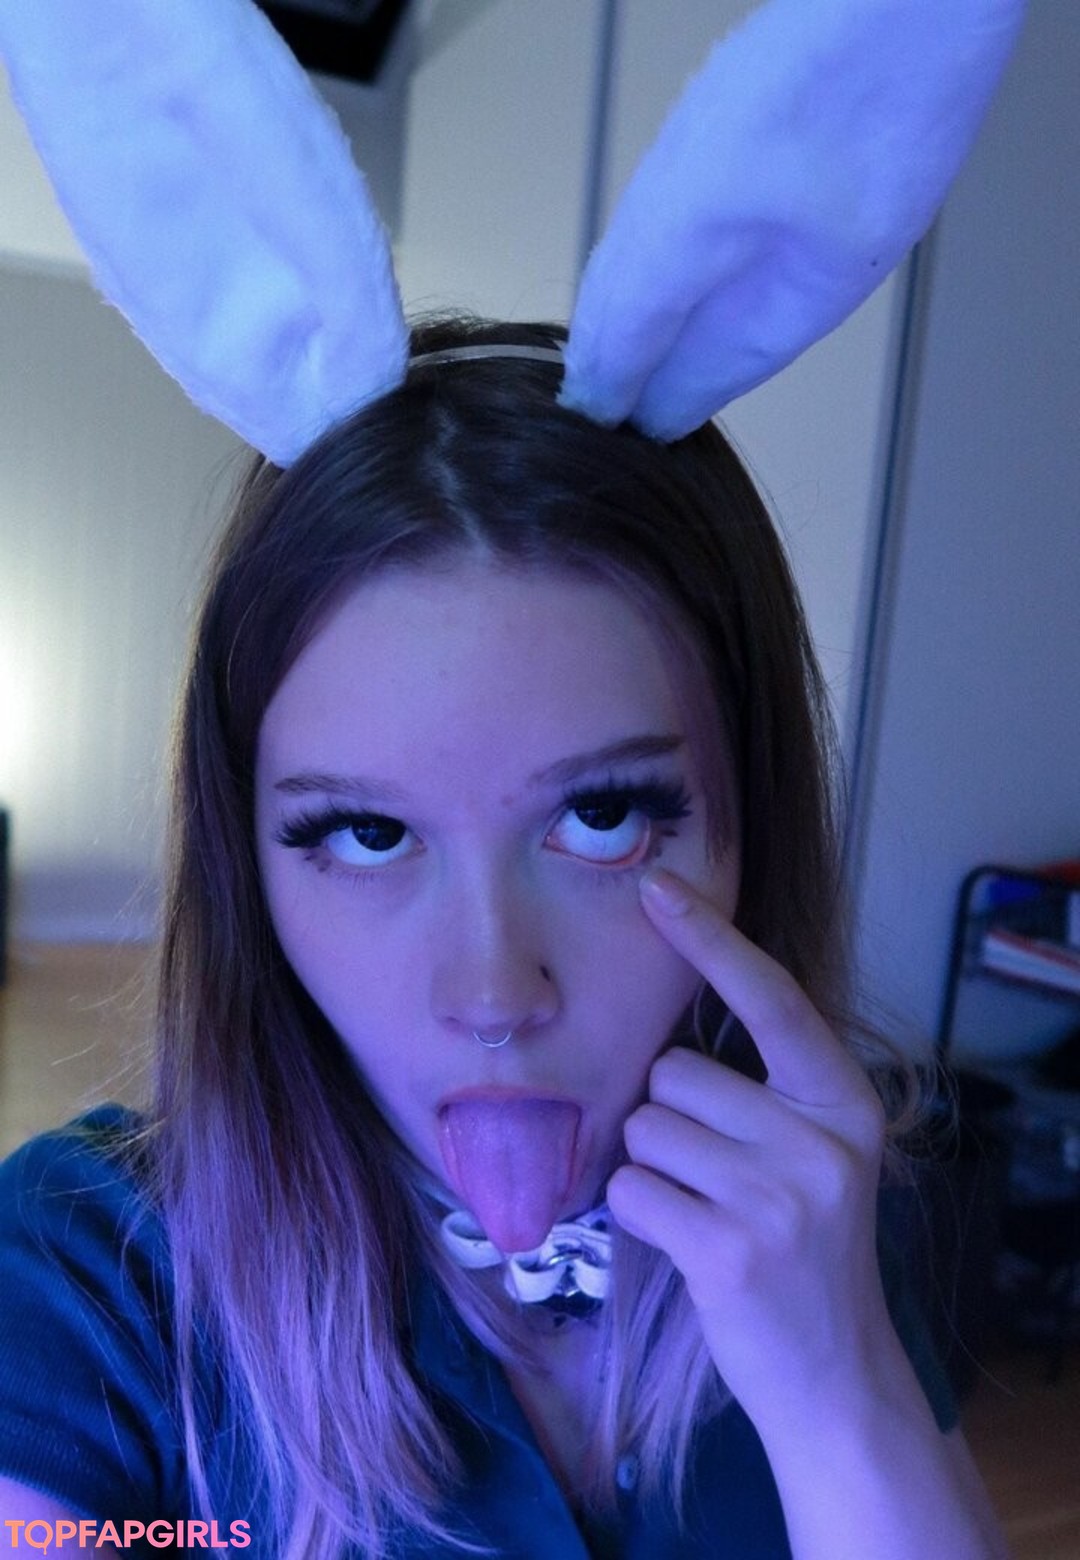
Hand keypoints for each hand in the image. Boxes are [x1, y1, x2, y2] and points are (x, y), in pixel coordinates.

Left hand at [606, 867, 890, 1428]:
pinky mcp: (729, 1252)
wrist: (834, 1371)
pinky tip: (688, 1244)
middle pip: (675, 1074)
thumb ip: (763, 1088)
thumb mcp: (815, 1152)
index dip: (711, 940)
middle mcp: (822, 1140)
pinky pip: (631, 1188)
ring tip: (707, 1211)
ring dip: (653, 1168)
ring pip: (644, 1128)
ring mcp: (780, 1198)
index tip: (659, 887)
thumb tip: (664, 1028)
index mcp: (845, 1101)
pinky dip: (639, 1213)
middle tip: (718, 1179)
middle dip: (670, 1118)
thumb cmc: (804, 1244)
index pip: (772, 999)